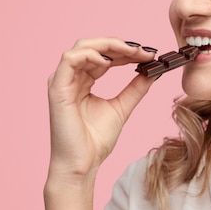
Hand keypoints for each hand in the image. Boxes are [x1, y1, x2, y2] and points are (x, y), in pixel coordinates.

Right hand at [46, 37, 158, 182]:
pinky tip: (108, 62)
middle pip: (94, 46)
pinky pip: (70, 60)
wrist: (82, 164)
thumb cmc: (95, 141)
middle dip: (120, 45)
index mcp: (84, 80)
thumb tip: (153, 71)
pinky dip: (90, 55)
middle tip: (143, 51)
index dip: (127, 51)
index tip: (149, 54)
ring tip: (131, 54)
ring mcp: (62, 81)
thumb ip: (136, 88)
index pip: (105, 55)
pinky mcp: (57, 88)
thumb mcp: (122, 107)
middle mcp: (71, 77)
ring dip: (109, 46)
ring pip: (82, 47)